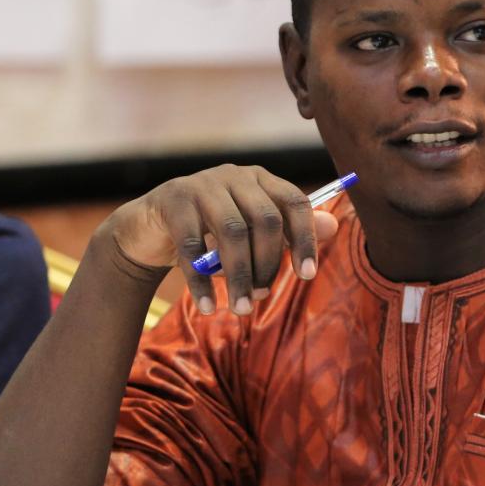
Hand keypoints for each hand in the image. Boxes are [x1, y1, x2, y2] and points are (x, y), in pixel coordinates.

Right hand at [106, 164, 339, 316]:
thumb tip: (334, 227)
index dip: (305, 239)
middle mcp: (234, 176)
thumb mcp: (252, 234)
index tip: (307, 276)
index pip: (294, 202)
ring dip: (239, 276)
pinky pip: (192, 245)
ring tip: (239, 308)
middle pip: (265, 219)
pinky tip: (208, 306)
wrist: (150, 228)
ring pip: (231, 232)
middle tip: (260, 297)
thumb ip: (289, 232)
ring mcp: (202, 185)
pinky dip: (202, 281)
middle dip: (268, 264)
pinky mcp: (173, 201)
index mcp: (260, 180)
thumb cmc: (211, 232)